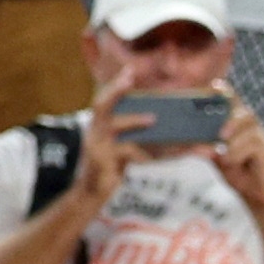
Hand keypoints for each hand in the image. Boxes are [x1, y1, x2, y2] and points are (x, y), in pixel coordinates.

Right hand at [72, 68, 153, 205]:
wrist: (93, 194)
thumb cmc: (114, 167)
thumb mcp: (126, 147)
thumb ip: (139, 134)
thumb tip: (170, 124)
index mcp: (99, 124)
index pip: (105, 99)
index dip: (116, 84)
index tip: (129, 69)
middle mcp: (93, 131)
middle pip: (101, 105)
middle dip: (115, 89)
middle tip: (129, 77)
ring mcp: (95, 146)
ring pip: (113, 127)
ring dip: (133, 120)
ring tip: (153, 118)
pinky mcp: (102, 163)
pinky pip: (126, 153)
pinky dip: (146, 152)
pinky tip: (162, 153)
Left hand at [212, 85, 263, 211]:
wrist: (257, 194)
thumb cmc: (237, 171)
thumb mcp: (217, 157)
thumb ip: (206, 147)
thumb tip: (193, 143)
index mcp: (237, 124)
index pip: (233, 102)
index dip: (226, 92)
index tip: (214, 86)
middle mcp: (251, 128)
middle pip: (245, 112)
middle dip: (232, 119)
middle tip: (220, 134)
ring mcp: (262, 138)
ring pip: (250, 129)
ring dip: (234, 142)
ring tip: (222, 155)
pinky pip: (255, 145)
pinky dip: (239, 153)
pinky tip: (230, 161)